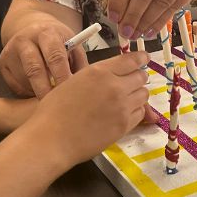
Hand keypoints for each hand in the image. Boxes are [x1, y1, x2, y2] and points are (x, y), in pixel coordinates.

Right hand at [0, 13, 87, 97]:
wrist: (33, 28)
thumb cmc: (59, 43)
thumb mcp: (73, 46)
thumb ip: (79, 65)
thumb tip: (83, 87)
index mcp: (47, 33)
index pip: (55, 57)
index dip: (62, 77)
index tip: (69, 94)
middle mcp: (26, 39)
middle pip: (35, 69)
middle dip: (46, 90)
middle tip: (56, 106)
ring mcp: (10, 50)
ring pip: (24, 79)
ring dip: (38, 92)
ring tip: (50, 97)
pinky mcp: (2, 61)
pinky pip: (15, 85)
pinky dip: (28, 92)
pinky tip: (37, 90)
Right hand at [30, 51, 150, 166]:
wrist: (52, 139)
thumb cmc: (54, 111)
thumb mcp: (74, 82)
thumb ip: (96, 76)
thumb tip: (113, 74)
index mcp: (99, 71)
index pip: (131, 60)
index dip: (140, 58)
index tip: (144, 58)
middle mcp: (115, 86)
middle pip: (141, 76)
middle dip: (137, 78)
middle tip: (131, 82)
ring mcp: (122, 106)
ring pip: (144, 95)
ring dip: (137, 95)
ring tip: (126, 99)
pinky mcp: (124, 125)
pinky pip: (140, 113)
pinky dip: (135, 111)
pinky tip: (123, 113)